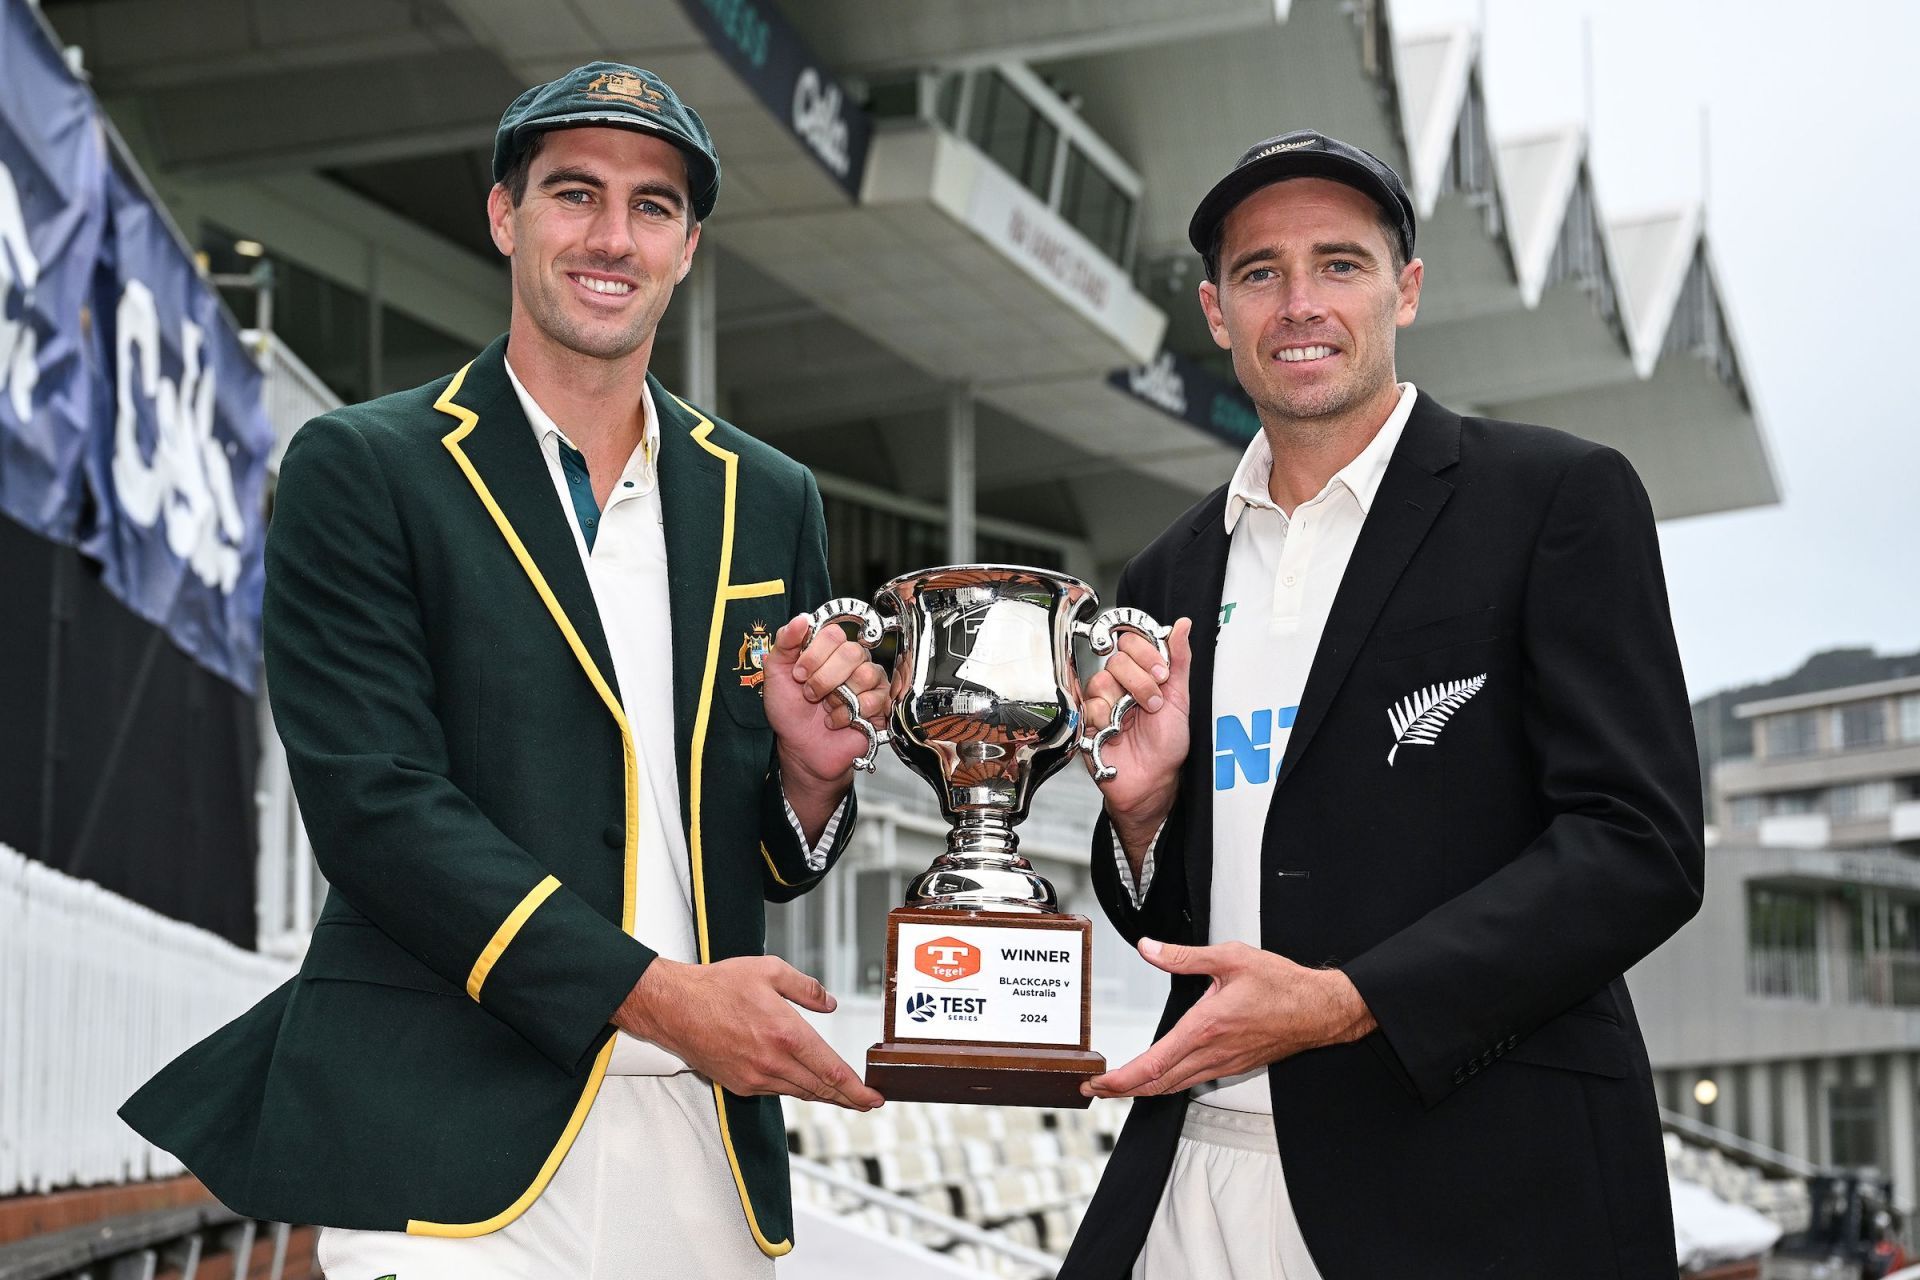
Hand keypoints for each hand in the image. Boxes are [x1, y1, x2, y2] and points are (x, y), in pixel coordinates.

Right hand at [615, 955, 883, 1110]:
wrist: (675, 1007)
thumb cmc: (718, 986)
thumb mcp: (770, 970)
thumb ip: (806, 988)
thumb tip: (829, 1004)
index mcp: (786, 1034)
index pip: (831, 1071)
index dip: (857, 1089)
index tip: (875, 1098)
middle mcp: (772, 1062)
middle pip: (821, 1089)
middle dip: (848, 1097)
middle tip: (867, 1101)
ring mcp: (755, 1077)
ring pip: (800, 1092)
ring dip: (822, 1094)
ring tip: (842, 1093)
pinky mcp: (740, 1084)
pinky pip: (776, 1090)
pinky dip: (794, 1087)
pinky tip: (802, 1081)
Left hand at [764, 613, 887, 791]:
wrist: (801, 748)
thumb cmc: (789, 712)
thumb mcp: (776, 674)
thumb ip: (785, 643)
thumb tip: (802, 618)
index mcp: (828, 649)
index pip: (834, 633)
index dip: (815, 654)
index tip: (799, 674)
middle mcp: (851, 661)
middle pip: (851, 652)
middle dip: (824, 678)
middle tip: (811, 694)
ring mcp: (868, 682)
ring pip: (864, 674)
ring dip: (837, 697)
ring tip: (826, 707)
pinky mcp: (879, 704)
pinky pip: (874, 699)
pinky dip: (848, 714)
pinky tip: (837, 720)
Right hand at [1080, 617, 1192, 853]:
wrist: (1154, 780)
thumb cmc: (1167, 745)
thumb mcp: (1180, 698)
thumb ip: (1179, 660)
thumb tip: (1183, 625)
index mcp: (1141, 674)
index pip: (1131, 642)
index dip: (1146, 653)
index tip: (1162, 673)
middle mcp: (1119, 685)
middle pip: (1116, 659)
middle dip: (1140, 681)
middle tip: (1153, 703)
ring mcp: (1102, 702)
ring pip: (1101, 681)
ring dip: (1124, 701)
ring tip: (1135, 719)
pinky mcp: (1087, 721)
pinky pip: (1089, 706)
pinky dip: (1106, 718)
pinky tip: (1117, 731)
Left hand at [1081, 938, 1374, 1098]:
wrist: (1320, 1009)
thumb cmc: (1282, 985)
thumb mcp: (1230, 958)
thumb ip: (1183, 956)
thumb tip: (1149, 949)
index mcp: (1205, 1027)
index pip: (1153, 1064)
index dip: (1121, 1080)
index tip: (1099, 1084)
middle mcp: (1212, 1052)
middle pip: (1158, 1084)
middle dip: (1123, 1089)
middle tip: (1096, 1089)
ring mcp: (1225, 1063)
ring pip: (1176, 1086)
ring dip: (1145, 1089)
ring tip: (1120, 1086)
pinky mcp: (1236, 1065)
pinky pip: (1195, 1080)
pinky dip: (1170, 1083)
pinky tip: (1162, 1077)